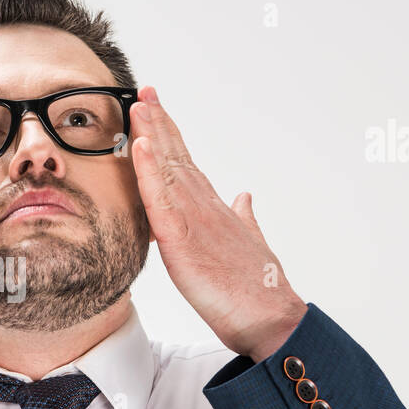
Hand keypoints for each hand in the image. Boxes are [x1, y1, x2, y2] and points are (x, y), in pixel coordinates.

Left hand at [129, 85, 306, 362]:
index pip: (185, 163)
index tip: (155, 106)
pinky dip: (148, 172)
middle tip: (144, 90)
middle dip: (159, 122)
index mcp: (212, 209)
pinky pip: (160, 201)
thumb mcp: (246, 245)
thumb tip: (244, 197)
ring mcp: (195, 220)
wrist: (269, 318)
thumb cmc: (255, 288)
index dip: (169, 133)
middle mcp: (204, 206)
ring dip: (151, 135)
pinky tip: (139, 147)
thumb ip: (243, 218)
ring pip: (167, 169)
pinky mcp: (183, 240)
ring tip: (138, 105)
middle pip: (176, 156)